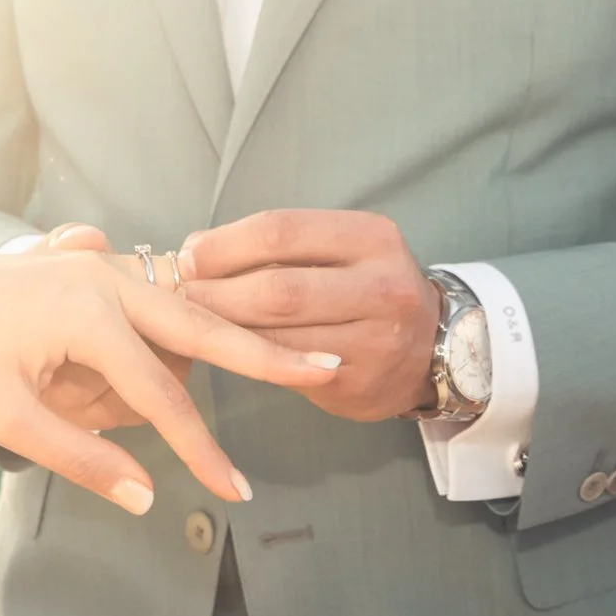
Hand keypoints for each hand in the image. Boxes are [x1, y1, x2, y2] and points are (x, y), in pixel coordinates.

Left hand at [0, 245, 343, 515]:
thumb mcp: (8, 418)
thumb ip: (82, 457)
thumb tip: (148, 497)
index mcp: (88, 314)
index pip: (163, 397)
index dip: (201, 452)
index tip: (237, 492)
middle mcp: (106, 277)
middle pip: (203, 325)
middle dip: (266, 352)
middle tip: (329, 366)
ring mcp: (101, 264)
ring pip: (176, 311)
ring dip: (195, 349)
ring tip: (200, 366)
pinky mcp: (91, 266)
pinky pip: (150, 299)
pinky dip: (168, 328)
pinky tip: (158, 349)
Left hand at [177, 209, 437, 423]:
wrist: (433, 346)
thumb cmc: (361, 286)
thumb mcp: (335, 249)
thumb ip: (274, 245)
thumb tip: (193, 249)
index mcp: (370, 237)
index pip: (281, 231)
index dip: (224, 245)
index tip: (188, 256)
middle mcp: (383, 286)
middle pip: (278, 289)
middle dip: (217, 293)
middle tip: (182, 295)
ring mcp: (379, 340)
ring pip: (280, 335)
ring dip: (225, 329)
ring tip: (192, 322)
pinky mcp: (363, 383)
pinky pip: (289, 370)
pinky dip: (250, 357)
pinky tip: (226, 349)